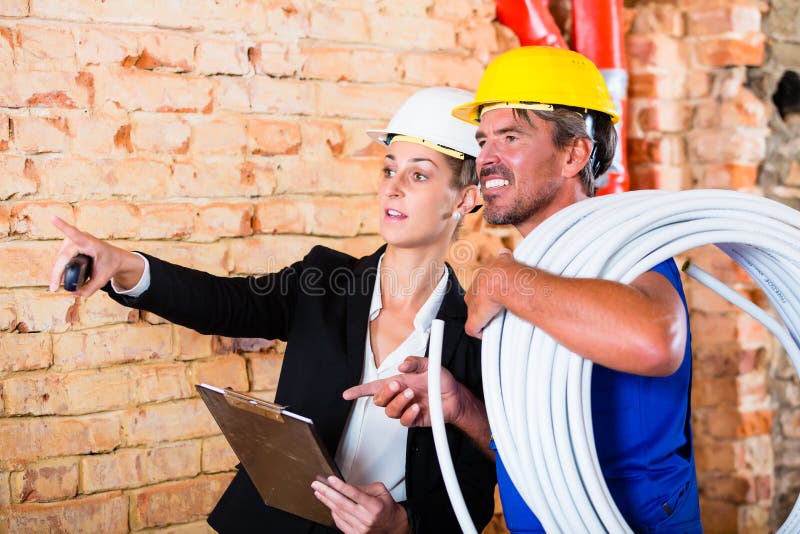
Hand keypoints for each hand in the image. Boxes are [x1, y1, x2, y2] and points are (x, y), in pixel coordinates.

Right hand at [49, 216, 143, 296]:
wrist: (116, 258)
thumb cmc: (110, 265)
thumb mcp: (103, 279)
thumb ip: (90, 288)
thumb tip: (73, 293)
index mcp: (91, 243)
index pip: (75, 234)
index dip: (62, 226)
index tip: (53, 217)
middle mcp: (81, 239)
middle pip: (63, 256)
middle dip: (57, 273)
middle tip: (54, 288)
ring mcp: (73, 241)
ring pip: (59, 258)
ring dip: (57, 272)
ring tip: (56, 285)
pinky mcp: (69, 245)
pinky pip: (60, 258)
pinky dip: (58, 268)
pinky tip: (57, 278)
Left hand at [312, 477, 409, 533]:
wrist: (392, 526)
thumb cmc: (386, 508)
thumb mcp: (380, 491)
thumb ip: (364, 487)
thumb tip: (346, 486)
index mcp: (374, 506)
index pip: (354, 494)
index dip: (341, 486)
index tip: (331, 480)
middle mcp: (366, 518)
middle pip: (342, 503)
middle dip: (327, 492)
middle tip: (317, 484)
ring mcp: (360, 528)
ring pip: (338, 512)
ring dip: (326, 501)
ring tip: (319, 492)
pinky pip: (339, 522)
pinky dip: (332, 512)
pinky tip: (328, 504)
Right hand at [342, 356, 464, 426]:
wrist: (455, 397)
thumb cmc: (441, 381)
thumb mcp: (429, 365)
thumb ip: (415, 362)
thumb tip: (402, 365)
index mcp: (398, 382)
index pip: (374, 387)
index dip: (359, 391)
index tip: (347, 394)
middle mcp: (399, 396)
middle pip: (379, 400)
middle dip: (385, 393)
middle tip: (397, 385)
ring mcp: (405, 409)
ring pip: (389, 411)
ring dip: (399, 402)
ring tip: (413, 395)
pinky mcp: (414, 419)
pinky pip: (404, 421)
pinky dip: (409, 414)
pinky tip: (417, 407)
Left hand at [464, 248, 516, 337]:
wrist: (502, 280)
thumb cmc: (507, 271)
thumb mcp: (505, 259)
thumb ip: (503, 257)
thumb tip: (505, 251)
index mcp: (480, 280)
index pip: (480, 289)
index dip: (488, 295)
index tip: (496, 299)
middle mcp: (473, 292)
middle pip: (476, 303)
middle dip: (485, 308)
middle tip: (497, 313)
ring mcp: (472, 307)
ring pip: (475, 316)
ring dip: (484, 321)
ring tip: (496, 323)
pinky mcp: (474, 320)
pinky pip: (473, 330)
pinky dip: (479, 333)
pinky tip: (487, 334)